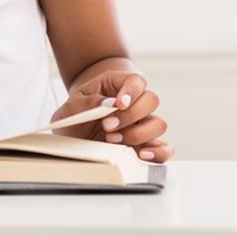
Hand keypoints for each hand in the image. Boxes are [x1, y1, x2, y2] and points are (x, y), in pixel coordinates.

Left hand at [50, 70, 173, 162]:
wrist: (72, 136)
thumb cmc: (75, 116)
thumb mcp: (72, 106)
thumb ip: (88, 102)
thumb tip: (109, 104)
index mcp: (117, 86)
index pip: (136, 80)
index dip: (132, 91)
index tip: (119, 104)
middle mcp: (134, 103)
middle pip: (151, 100)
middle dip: (130, 115)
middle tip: (107, 126)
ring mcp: (142, 124)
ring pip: (159, 124)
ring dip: (138, 134)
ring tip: (112, 140)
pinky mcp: (145, 145)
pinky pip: (164, 149)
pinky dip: (158, 153)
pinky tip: (141, 155)